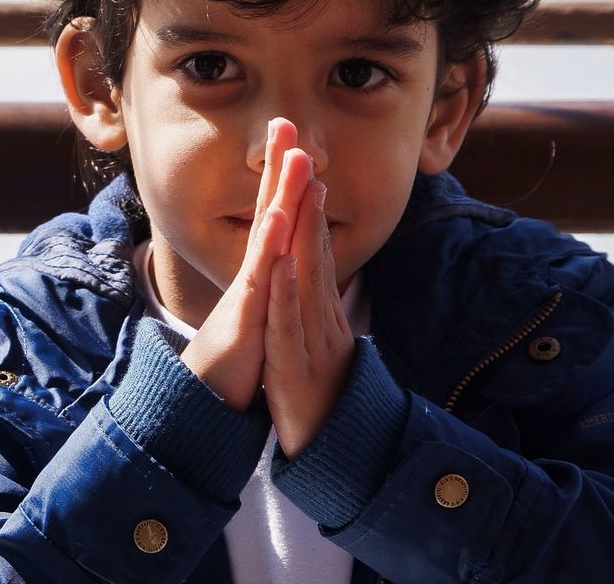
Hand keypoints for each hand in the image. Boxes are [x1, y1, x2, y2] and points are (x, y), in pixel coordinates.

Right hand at [179, 119, 309, 411]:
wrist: (209, 399)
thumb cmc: (237, 356)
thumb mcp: (259, 311)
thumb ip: (268, 281)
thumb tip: (279, 257)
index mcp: (262, 270)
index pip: (276, 215)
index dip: (285, 178)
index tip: (295, 138)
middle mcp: (253, 272)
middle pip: (267, 211)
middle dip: (278, 167)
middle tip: (285, 121)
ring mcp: (247, 292)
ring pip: (266, 238)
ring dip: (280, 196)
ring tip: (295, 159)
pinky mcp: (244, 317)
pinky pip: (258, 280)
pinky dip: (268, 250)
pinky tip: (280, 223)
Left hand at [262, 169, 354, 456]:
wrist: (331, 452)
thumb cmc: (320, 397)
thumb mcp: (316, 348)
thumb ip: (316, 316)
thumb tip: (314, 286)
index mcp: (320, 315)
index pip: (315, 257)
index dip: (312, 215)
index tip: (311, 174)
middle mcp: (320, 320)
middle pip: (315, 257)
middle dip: (310, 208)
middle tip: (309, 161)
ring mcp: (310, 342)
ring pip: (307, 282)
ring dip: (303, 238)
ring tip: (300, 196)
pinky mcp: (295, 367)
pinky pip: (289, 326)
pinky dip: (287, 294)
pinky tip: (282, 265)